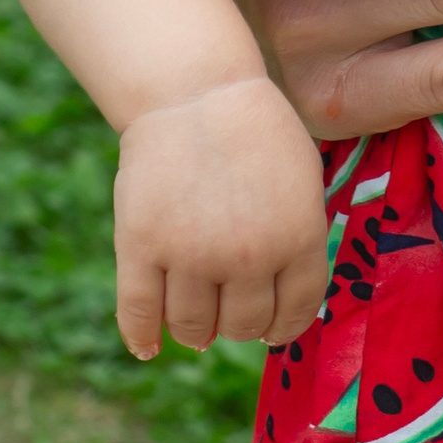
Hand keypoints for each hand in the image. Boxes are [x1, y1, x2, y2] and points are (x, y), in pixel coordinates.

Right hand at [113, 75, 328, 356]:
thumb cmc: (257, 135)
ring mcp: (191, 255)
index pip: (296, 311)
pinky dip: (142, 338)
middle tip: (233, 318)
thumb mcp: (303, 182)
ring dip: (197, 332)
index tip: (274, 330)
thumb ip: (298, 239)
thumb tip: (287, 301)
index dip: (285, 327)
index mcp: (298, 237)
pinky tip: (149, 346)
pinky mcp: (141, 248)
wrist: (197, 96)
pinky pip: (140, 315)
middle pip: (244, 324)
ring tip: (198, 324)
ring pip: (193, 327)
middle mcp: (248, 255)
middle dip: (241, 326)